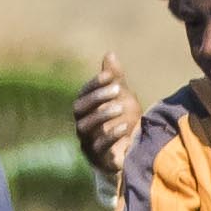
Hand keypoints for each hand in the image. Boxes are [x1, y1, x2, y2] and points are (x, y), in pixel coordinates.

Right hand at [73, 53, 141, 181]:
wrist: (132, 148)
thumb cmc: (123, 119)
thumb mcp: (122, 97)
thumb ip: (115, 78)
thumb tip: (109, 53)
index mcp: (86, 108)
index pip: (83, 93)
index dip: (94, 84)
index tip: (109, 75)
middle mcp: (82, 123)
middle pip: (79, 109)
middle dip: (97, 97)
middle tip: (117, 89)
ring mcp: (88, 140)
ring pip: (85, 127)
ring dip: (102, 115)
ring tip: (120, 107)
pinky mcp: (98, 156)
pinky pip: (99, 146)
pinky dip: (110, 135)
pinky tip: (125, 126)